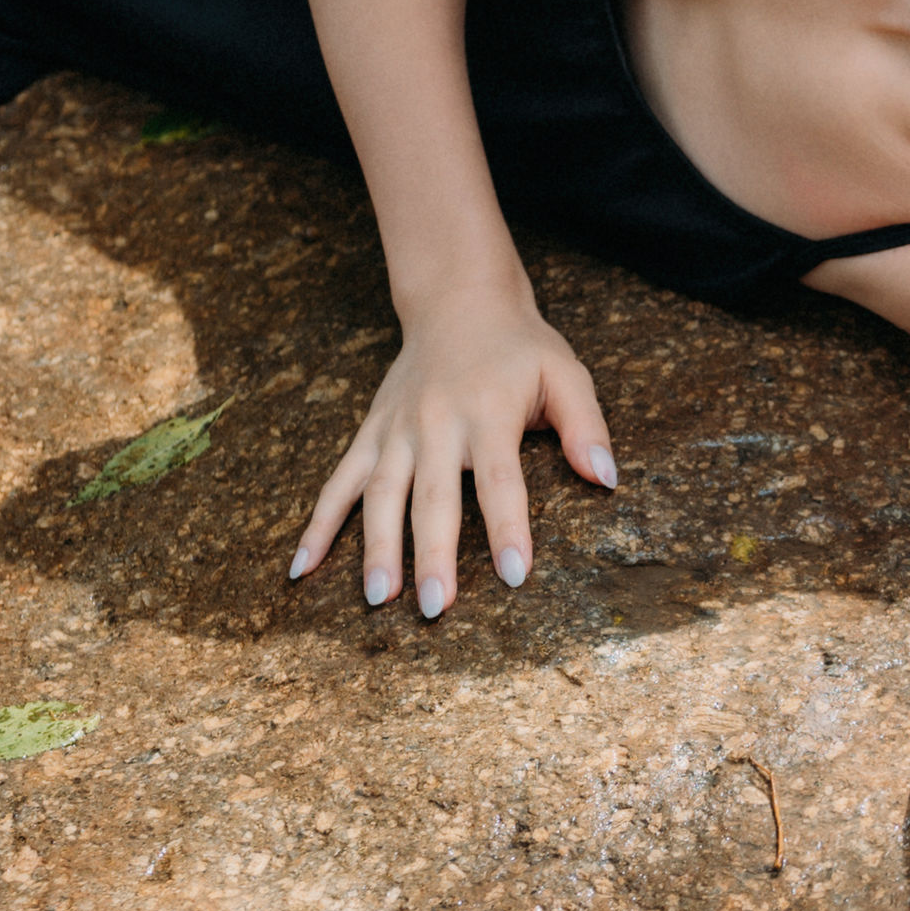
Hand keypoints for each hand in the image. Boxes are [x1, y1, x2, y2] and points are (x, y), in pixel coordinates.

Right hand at [289, 287, 613, 617]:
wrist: (458, 302)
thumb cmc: (520, 348)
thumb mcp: (566, 374)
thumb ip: (586, 427)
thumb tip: (608, 478)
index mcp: (488, 414)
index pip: (499, 481)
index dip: (507, 529)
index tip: (513, 575)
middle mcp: (435, 425)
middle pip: (433, 498)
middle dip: (433, 555)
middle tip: (437, 608)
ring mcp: (396, 431)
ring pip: (380, 496)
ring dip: (375, 548)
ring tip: (377, 599)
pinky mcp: (369, 434)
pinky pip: (338, 482)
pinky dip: (317, 524)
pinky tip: (301, 567)